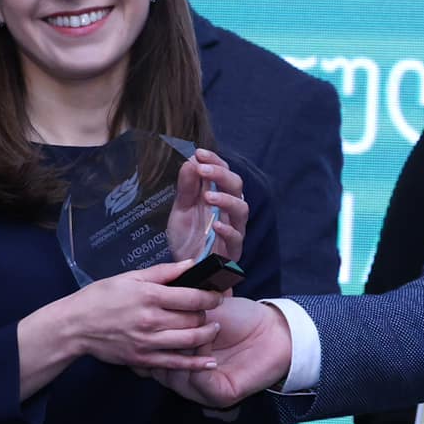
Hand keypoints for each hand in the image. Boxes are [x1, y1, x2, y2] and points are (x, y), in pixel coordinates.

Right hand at [49, 260, 225, 371]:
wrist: (74, 327)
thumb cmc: (100, 297)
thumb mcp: (130, 277)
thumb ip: (163, 272)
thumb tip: (191, 263)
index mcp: (149, 296)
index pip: (191, 296)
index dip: (210, 296)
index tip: (217, 294)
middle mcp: (151, 320)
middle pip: (193, 319)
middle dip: (208, 314)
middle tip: (214, 311)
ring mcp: (147, 342)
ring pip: (189, 341)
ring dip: (207, 335)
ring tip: (213, 329)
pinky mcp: (143, 360)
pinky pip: (175, 363)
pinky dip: (196, 363)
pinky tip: (210, 361)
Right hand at [152, 297, 291, 409]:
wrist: (274, 329)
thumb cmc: (239, 318)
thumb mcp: (202, 311)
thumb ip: (178, 313)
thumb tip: (153, 301)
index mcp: (180, 360)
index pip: (151, 359)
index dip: (145, 342)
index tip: (141, 322)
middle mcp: (187, 378)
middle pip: (158, 370)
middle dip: (157, 346)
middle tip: (161, 323)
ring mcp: (201, 389)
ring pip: (174, 377)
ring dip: (180, 350)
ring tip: (189, 326)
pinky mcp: (218, 395)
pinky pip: (197, 381)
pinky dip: (198, 359)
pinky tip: (206, 339)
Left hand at [174, 148, 247, 263]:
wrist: (186, 271)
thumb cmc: (188, 238)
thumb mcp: (181, 209)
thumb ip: (186, 187)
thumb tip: (190, 160)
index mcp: (219, 196)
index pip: (223, 172)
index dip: (215, 161)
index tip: (199, 153)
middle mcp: (229, 210)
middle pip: (236, 186)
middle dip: (221, 174)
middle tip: (202, 169)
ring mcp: (233, 229)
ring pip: (241, 209)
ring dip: (226, 199)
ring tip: (208, 196)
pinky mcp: (232, 251)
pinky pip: (236, 239)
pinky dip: (227, 230)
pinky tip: (216, 225)